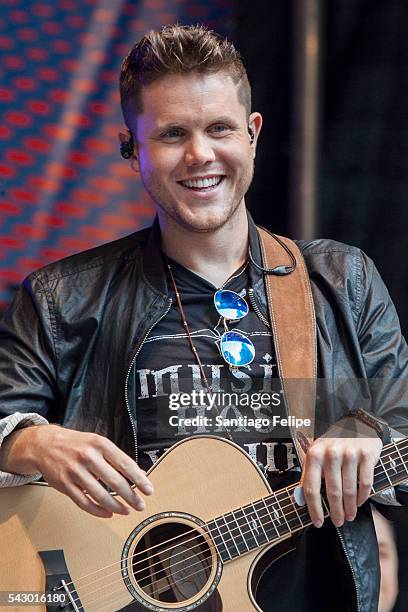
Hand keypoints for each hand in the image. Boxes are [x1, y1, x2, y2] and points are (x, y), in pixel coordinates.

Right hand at [5, 424, 153, 518]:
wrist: (45, 444)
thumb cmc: (76, 444)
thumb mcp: (98, 443)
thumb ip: (116, 458)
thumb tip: (138, 474)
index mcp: (100, 444)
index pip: (125, 463)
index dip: (139, 479)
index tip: (149, 490)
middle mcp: (88, 457)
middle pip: (114, 481)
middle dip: (130, 496)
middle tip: (140, 505)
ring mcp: (75, 471)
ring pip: (100, 495)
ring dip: (116, 506)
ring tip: (126, 511)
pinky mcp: (64, 484)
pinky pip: (84, 502)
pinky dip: (98, 511)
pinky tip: (108, 513)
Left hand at [302, 435, 382, 527]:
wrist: (357, 423)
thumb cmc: (333, 442)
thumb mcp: (316, 452)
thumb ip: (309, 473)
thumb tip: (299, 499)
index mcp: (314, 454)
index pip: (311, 487)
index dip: (314, 508)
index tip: (318, 522)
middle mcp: (331, 454)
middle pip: (332, 492)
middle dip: (335, 512)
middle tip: (338, 522)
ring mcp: (349, 454)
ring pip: (349, 490)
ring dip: (350, 508)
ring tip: (349, 516)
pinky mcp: (366, 455)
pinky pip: (365, 483)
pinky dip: (363, 496)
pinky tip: (360, 502)